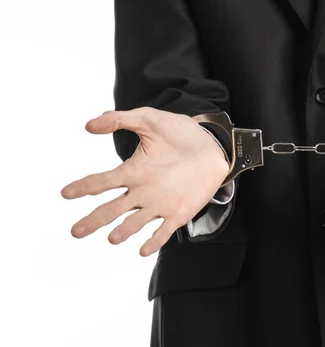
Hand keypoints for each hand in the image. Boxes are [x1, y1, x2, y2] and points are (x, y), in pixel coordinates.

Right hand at [61, 107, 229, 255]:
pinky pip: (164, 230)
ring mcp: (160, 204)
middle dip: (94, 220)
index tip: (65, 193)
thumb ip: (121, 120)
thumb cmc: (180, 133)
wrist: (213, 146)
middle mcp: (142, 191)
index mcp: (133, 171)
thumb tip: (89, 125)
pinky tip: (144, 250)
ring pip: (136, 222)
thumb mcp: (150, 120)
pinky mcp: (179, 213)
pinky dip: (154, 240)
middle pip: (112, 209)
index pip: (103, 182)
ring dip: (124, 230)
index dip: (84, 187)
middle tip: (76, 232)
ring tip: (112, 238)